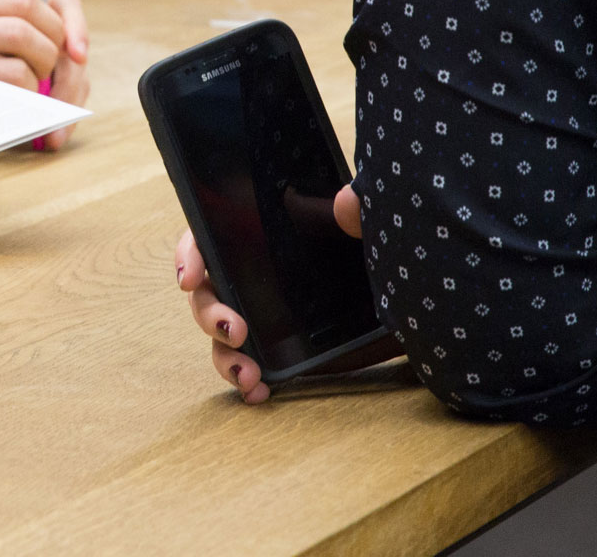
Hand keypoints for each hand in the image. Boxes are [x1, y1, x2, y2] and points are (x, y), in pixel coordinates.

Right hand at [0, 0, 90, 130]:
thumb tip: (54, 35)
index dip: (63, 22)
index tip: (75, 48)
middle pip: (30, 26)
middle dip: (55, 55)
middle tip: (52, 76)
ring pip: (22, 64)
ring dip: (38, 86)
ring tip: (29, 96)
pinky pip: (3, 94)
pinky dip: (21, 105)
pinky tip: (13, 111)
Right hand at [179, 185, 392, 402]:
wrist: (407, 286)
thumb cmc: (372, 245)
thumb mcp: (359, 224)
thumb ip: (354, 212)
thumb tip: (346, 204)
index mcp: (260, 235)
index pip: (207, 236)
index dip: (190, 254)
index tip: (190, 278)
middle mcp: (255, 275)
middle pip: (209, 292)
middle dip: (211, 314)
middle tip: (237, 330)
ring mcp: (266, 314)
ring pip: (223, 334)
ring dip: (225, 356)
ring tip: (247, 374)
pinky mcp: (284, 347)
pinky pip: (251, 365)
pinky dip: (247, 381)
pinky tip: (258, 391)